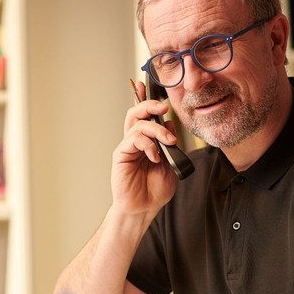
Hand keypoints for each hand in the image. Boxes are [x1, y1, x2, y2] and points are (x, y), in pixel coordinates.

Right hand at [111, 80, 177, 214]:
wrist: (143, 208)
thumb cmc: (155, 190)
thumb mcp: (171, 163)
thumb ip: (170, 144)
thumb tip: (170, 125)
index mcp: (146, 142)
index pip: (145, 116)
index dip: (144, 99)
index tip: (146, 85)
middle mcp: (135, 141)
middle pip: (136, 113)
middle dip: (149, 105)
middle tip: (163, 107)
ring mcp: (127, 147)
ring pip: (137, 124)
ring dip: (156, 129)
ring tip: (168, 142)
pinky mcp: (122, 155)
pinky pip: (134, 140)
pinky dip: (149, 145)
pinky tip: (156, 157)